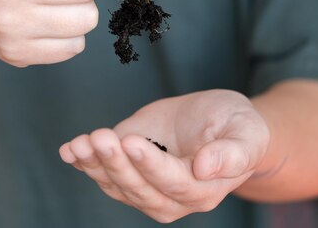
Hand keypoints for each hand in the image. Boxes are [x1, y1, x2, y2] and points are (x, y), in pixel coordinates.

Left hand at [59, 90, 269, 222]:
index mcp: (202, 190)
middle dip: (116, 164)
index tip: (132, 141)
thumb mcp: (247, 132)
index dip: (151, 165)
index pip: (172, 183)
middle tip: (100, 138)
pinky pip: (103, 173)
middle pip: (139, 189)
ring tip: (80, 143)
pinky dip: (84, 162)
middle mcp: (171, 197)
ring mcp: (146, 186)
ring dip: (95, 165)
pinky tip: (70, 150)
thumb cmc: (237, 127)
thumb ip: (233, 153)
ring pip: (117, 184)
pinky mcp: (128, 169)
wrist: (218, 121)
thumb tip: (206, 167)